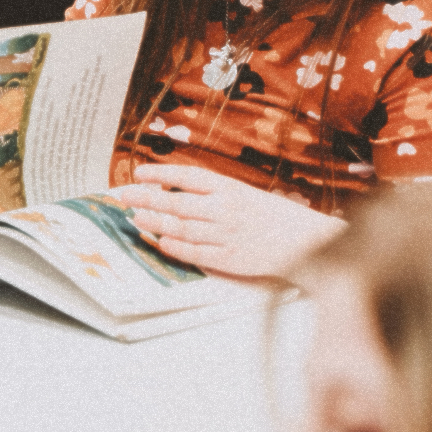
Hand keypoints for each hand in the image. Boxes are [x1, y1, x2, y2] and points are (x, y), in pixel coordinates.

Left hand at [114, 163, 345, 277]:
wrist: (308, 242)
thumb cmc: (271, 216)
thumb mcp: (243, 193)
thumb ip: (211, 192)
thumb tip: (171, 189)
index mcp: (230, 188)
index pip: (188, 176)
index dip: (161, 173)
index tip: (139, 172)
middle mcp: (226, 209)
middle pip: (178, 203)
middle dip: (146, 199)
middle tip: (124, 196)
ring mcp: (228, 235)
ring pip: (182, 228)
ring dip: (155, 223)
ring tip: (137, 219)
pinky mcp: (231, 259)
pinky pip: (196, 253)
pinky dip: (176, 247)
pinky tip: (161, 241)